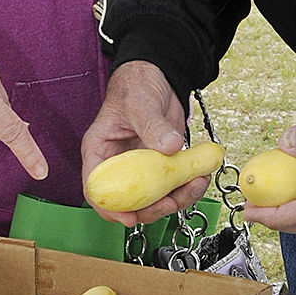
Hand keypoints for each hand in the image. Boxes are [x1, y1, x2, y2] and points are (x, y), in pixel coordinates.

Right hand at [81, 61, 200, 224]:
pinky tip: (199, 176)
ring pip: (153, 199)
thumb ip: (152, 126)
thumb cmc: (136, 86)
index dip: (110, 207)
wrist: (159, 77)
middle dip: (149, 208)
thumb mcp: (140, 103)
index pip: (96, 187)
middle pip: (127, 201)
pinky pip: (172, 186)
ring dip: (175, 199)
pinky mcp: (162, 166)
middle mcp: (119, 164)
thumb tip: (170, 146)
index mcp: (100, 151)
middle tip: (170, 203)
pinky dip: (187, 187)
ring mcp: (142, 168)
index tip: (129, 217)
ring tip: (194, 184)